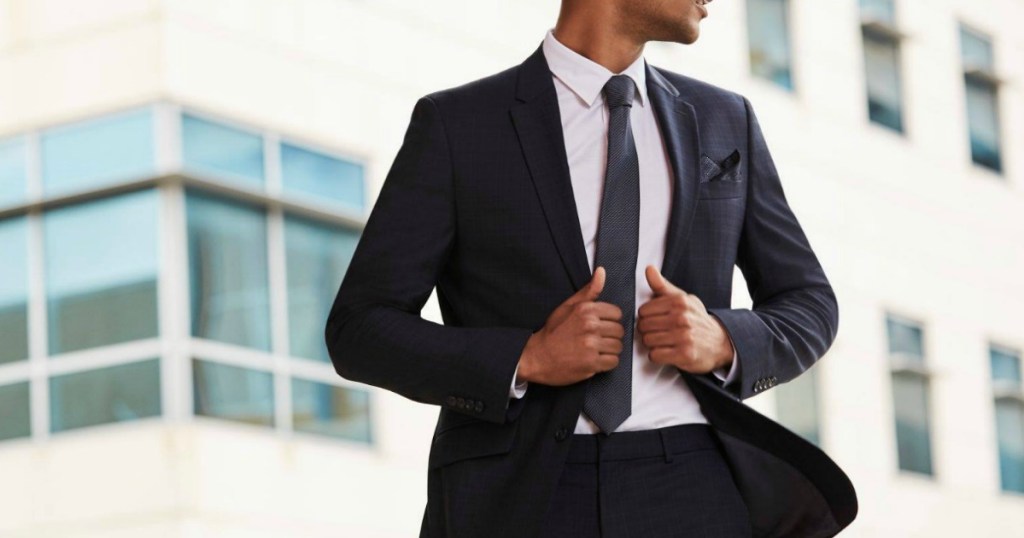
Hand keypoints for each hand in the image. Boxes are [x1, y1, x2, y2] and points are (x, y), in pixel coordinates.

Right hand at [516, 267, 625, 385]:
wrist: (537, 356)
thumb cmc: (553, 331)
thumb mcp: (568, 306)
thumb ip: (589, 290)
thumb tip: (602, 271)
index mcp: (586, 309)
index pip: (617, 314)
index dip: (609, 321)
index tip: (598, 326)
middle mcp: (590, 325)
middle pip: (619, 331)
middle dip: (609, 336)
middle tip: (595, 340)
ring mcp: (591, 345)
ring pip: (618, 347)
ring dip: (609, 351)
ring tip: (594, 350)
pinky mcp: (591, 363)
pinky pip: (613, 362)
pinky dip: (606, 363)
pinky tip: (594, 360)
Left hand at [636, 265, 733, 373]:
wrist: (720, 342)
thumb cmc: (696, 319)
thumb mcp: (682, 299)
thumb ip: (662, 286)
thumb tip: (649, 269)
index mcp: (679, 302)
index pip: (643, 310)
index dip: (646, 317)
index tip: (655, 319)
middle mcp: (682, 318)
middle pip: (643, 326)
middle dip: (647, 331)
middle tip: (659, 332)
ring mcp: (684, 337)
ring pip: (647, 341)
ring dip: (652, 344)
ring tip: (664, 341)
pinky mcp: (684, 355)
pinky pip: (655, 355)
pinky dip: (657, 356)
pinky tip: (667, 351)